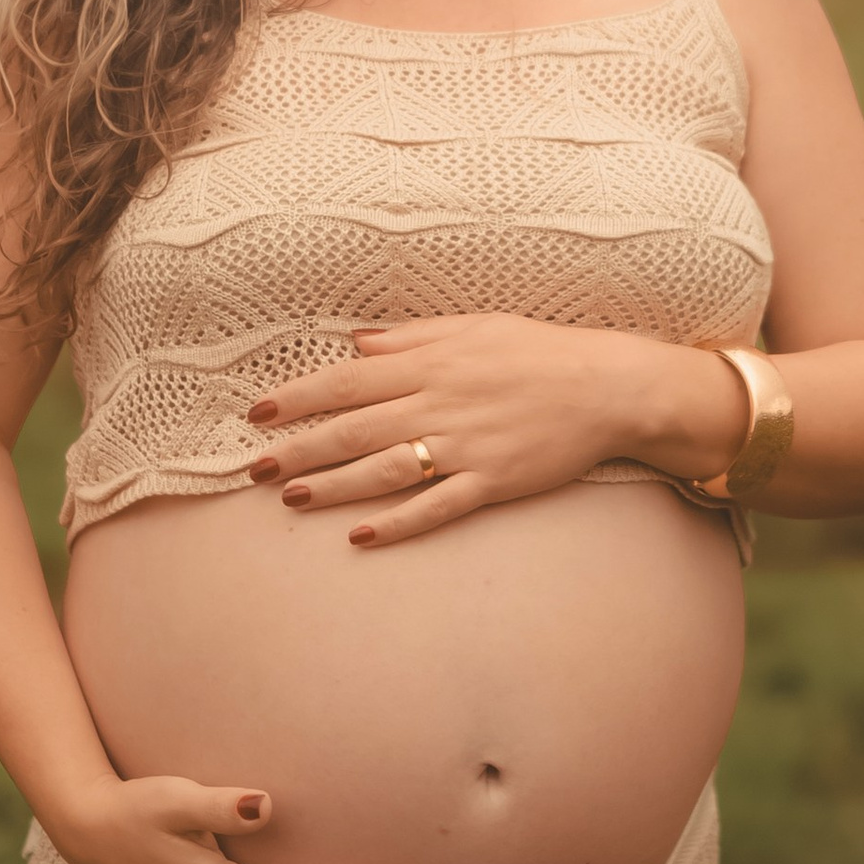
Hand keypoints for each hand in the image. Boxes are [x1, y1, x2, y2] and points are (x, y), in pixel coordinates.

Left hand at [247, 315, 744, 542]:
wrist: (607, 386)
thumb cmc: (539, 351)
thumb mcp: (473, 326)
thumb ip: (410, 337)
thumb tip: (356, 342)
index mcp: (430, 363)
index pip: (348, 381)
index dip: (299, 397)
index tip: (258, 413)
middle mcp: (439, 404)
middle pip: (354, 429)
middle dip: (300, 448)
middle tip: (255, 468)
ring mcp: (465, 446)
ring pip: (384, 470)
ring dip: (334, 485)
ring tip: (292, 498)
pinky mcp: (492, 481)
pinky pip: (435, 507)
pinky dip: (397, 523)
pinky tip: (361, 537)